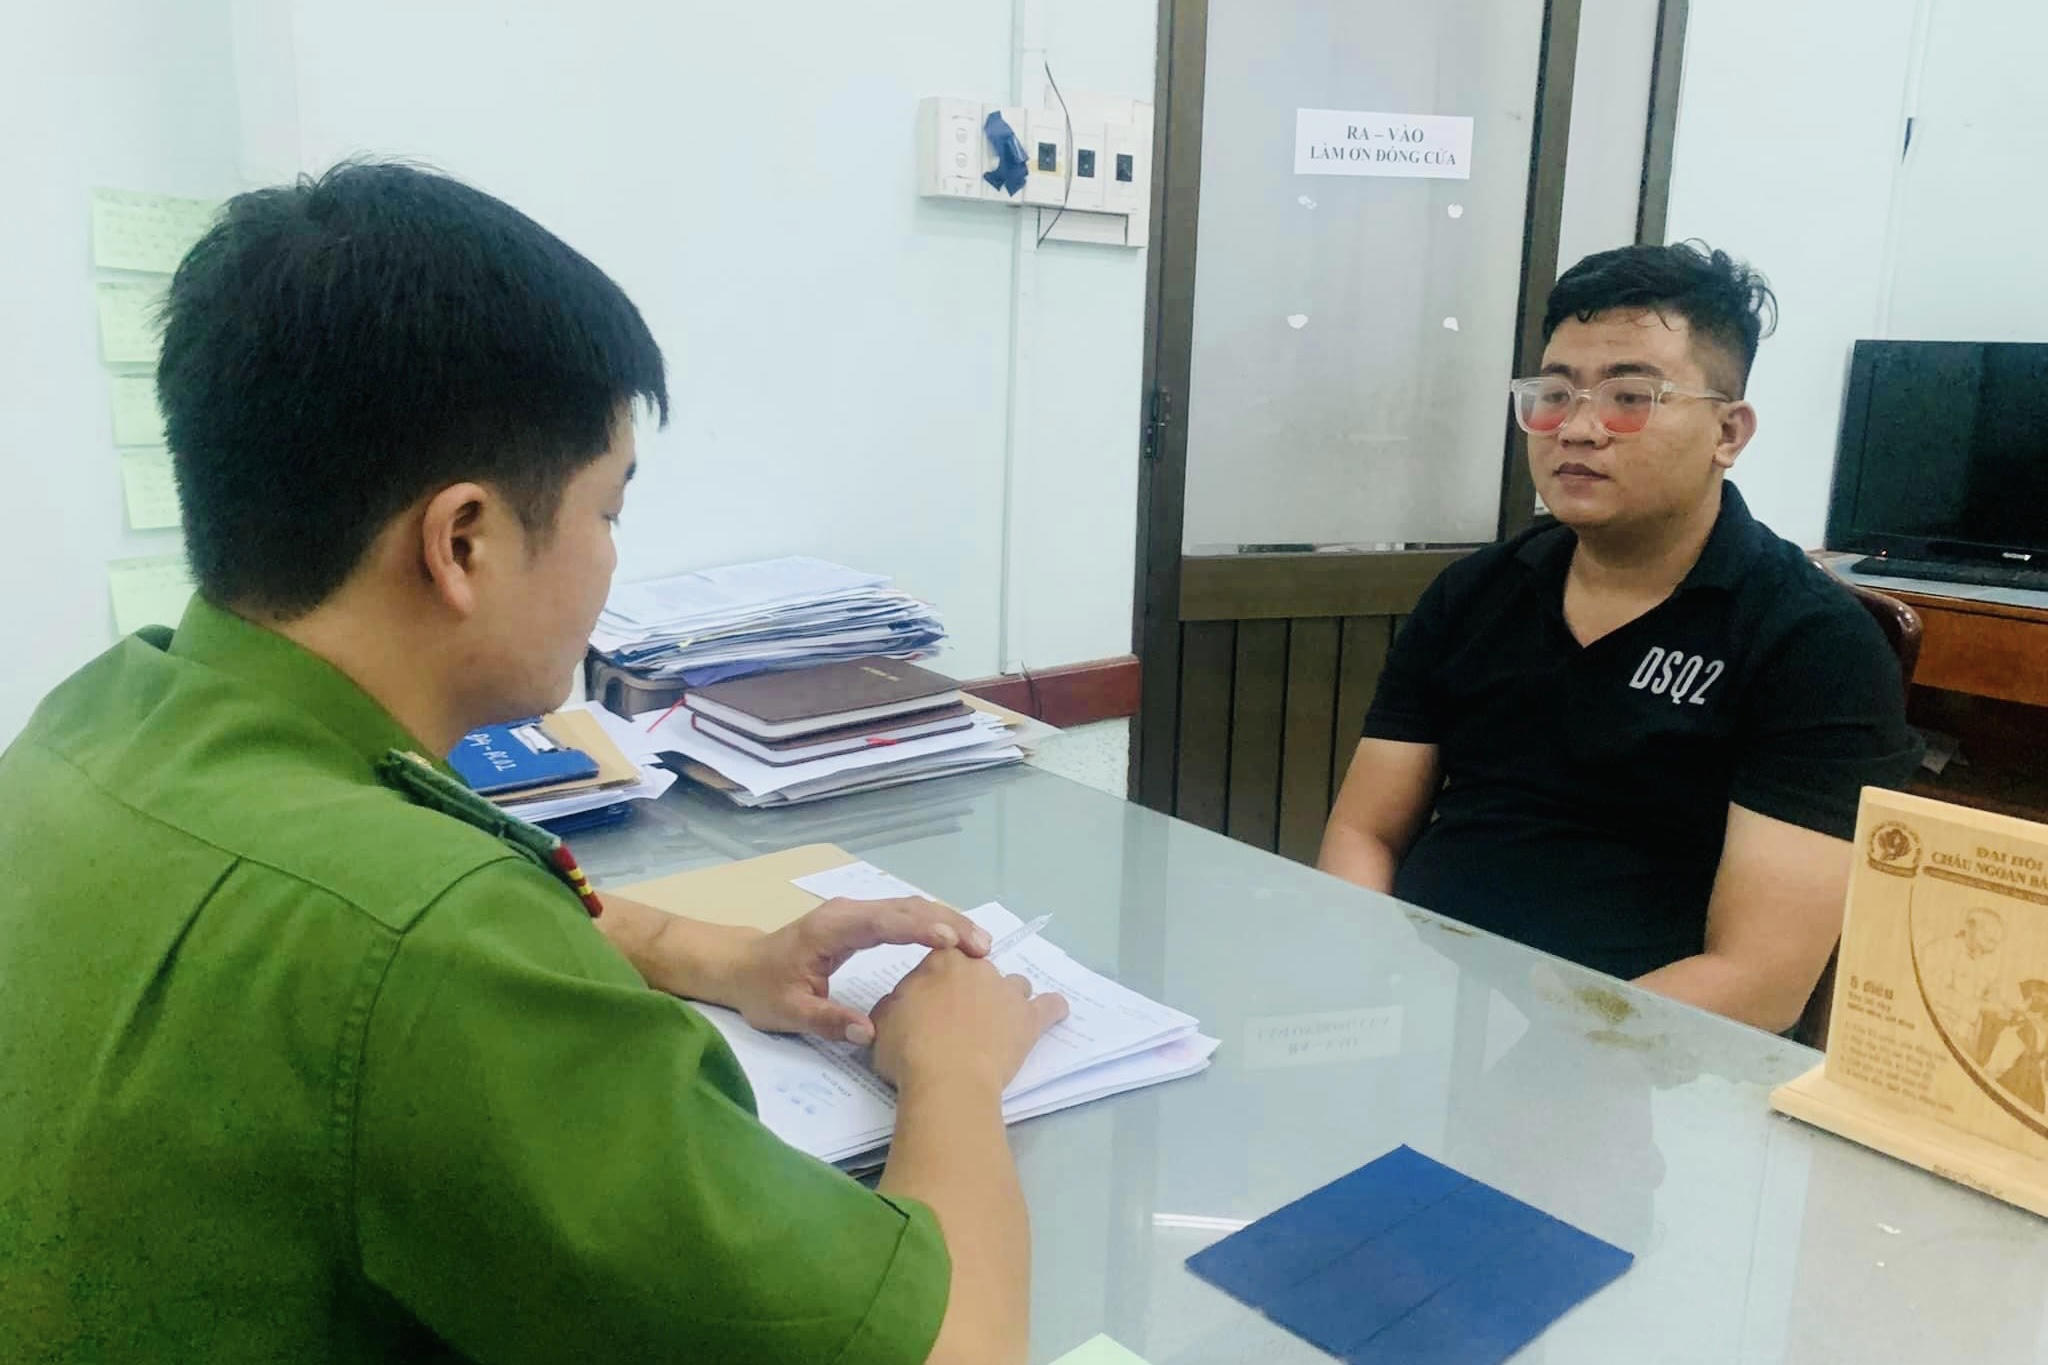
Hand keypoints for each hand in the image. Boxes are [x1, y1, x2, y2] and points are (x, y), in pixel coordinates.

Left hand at [720, 897, 996, 1043]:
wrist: (741, 967)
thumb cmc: (764, 989)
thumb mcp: (789, 1013)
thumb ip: (829, 1021)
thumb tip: (871, 1032)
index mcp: (832, 929)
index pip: (883, 922)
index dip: (919, 929)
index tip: (953, 942)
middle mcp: (847, 912)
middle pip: (906, 908)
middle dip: (947, 923)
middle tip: (983, 947)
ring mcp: (855, 913)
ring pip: (909, 908)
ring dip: (946, 922)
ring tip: (980, 944)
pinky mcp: (861, 921)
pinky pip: (903, 916)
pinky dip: (932, 926)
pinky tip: (955, 942)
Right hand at [869, 950, 1068, 1095]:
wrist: (947, 1080)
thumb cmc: (908, 1051)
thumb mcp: (883, 1022)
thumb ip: (893, 1005)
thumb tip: (901, 1005)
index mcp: (941, 961)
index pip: (942, 960)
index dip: (936, 983)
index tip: (931, 1006)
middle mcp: (978, 968)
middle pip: (979, 972)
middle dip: (970, 992)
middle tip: (957, 1024)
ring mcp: (1008, 992)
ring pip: (1014, 986)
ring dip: (1006, 1001)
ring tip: (996, 1027)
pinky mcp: (1030, 1019)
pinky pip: (1050, 1006)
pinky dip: (1053, 1009)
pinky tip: (1054, 1012)